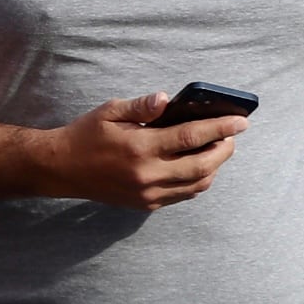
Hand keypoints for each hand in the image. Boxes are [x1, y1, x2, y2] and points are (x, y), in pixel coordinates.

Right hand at [31, 93, 241, 210]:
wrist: (62, 169)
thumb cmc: (86, 134)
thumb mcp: (110, 111)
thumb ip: (141, 106)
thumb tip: (168, 99)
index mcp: (139, 147)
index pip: (191, 137)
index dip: (220, 129)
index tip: (241, 122)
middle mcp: (147, 174)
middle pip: (203, 165)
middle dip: (224, 149)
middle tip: (232, 135)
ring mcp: (149, 193)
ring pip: (198, 184)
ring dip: (214, 167)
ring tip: (218, 148)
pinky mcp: (147, 204)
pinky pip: (184, 195)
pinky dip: (198, 180)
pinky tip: (200, 165)